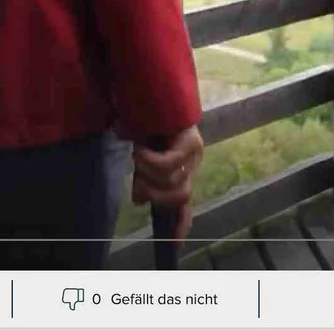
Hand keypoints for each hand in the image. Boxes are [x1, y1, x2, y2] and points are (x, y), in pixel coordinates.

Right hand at [131, 125, 203, 242]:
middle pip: (178, 196)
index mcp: (183, 169)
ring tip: (138, 154)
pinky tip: (141, 148)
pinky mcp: (191, 140)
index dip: (181, 223)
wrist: (150, 90)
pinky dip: (150, 161)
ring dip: (147, 173)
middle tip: (137, 178)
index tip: (176, 244)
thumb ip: (143, 180)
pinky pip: (169, 163)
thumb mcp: (141, 158)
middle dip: (153, 193)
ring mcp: (195, 152)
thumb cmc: (144, 122)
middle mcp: (193, 163)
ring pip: (170, 181)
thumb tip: (140, 200)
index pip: (186, 202)